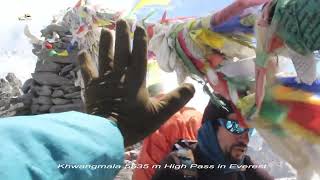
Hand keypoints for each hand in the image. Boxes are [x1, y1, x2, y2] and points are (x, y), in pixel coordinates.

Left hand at [78, 20, 194, 146]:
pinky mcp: (91, 87)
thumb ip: (175, 100)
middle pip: (121, 51)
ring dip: (105, 44)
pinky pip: (87, 71)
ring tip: (104, 31)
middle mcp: (120, 75)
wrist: (106, 133)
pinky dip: (85, 62)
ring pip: (105, 57)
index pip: (139, 55)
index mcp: (136, 79)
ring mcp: (104, 80)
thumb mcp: (159, 113)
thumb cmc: (134, 123)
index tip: (139, 26)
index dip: (140, 40)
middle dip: (122, 35)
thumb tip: (192, 86)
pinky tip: (82, 52)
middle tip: (122, 21)